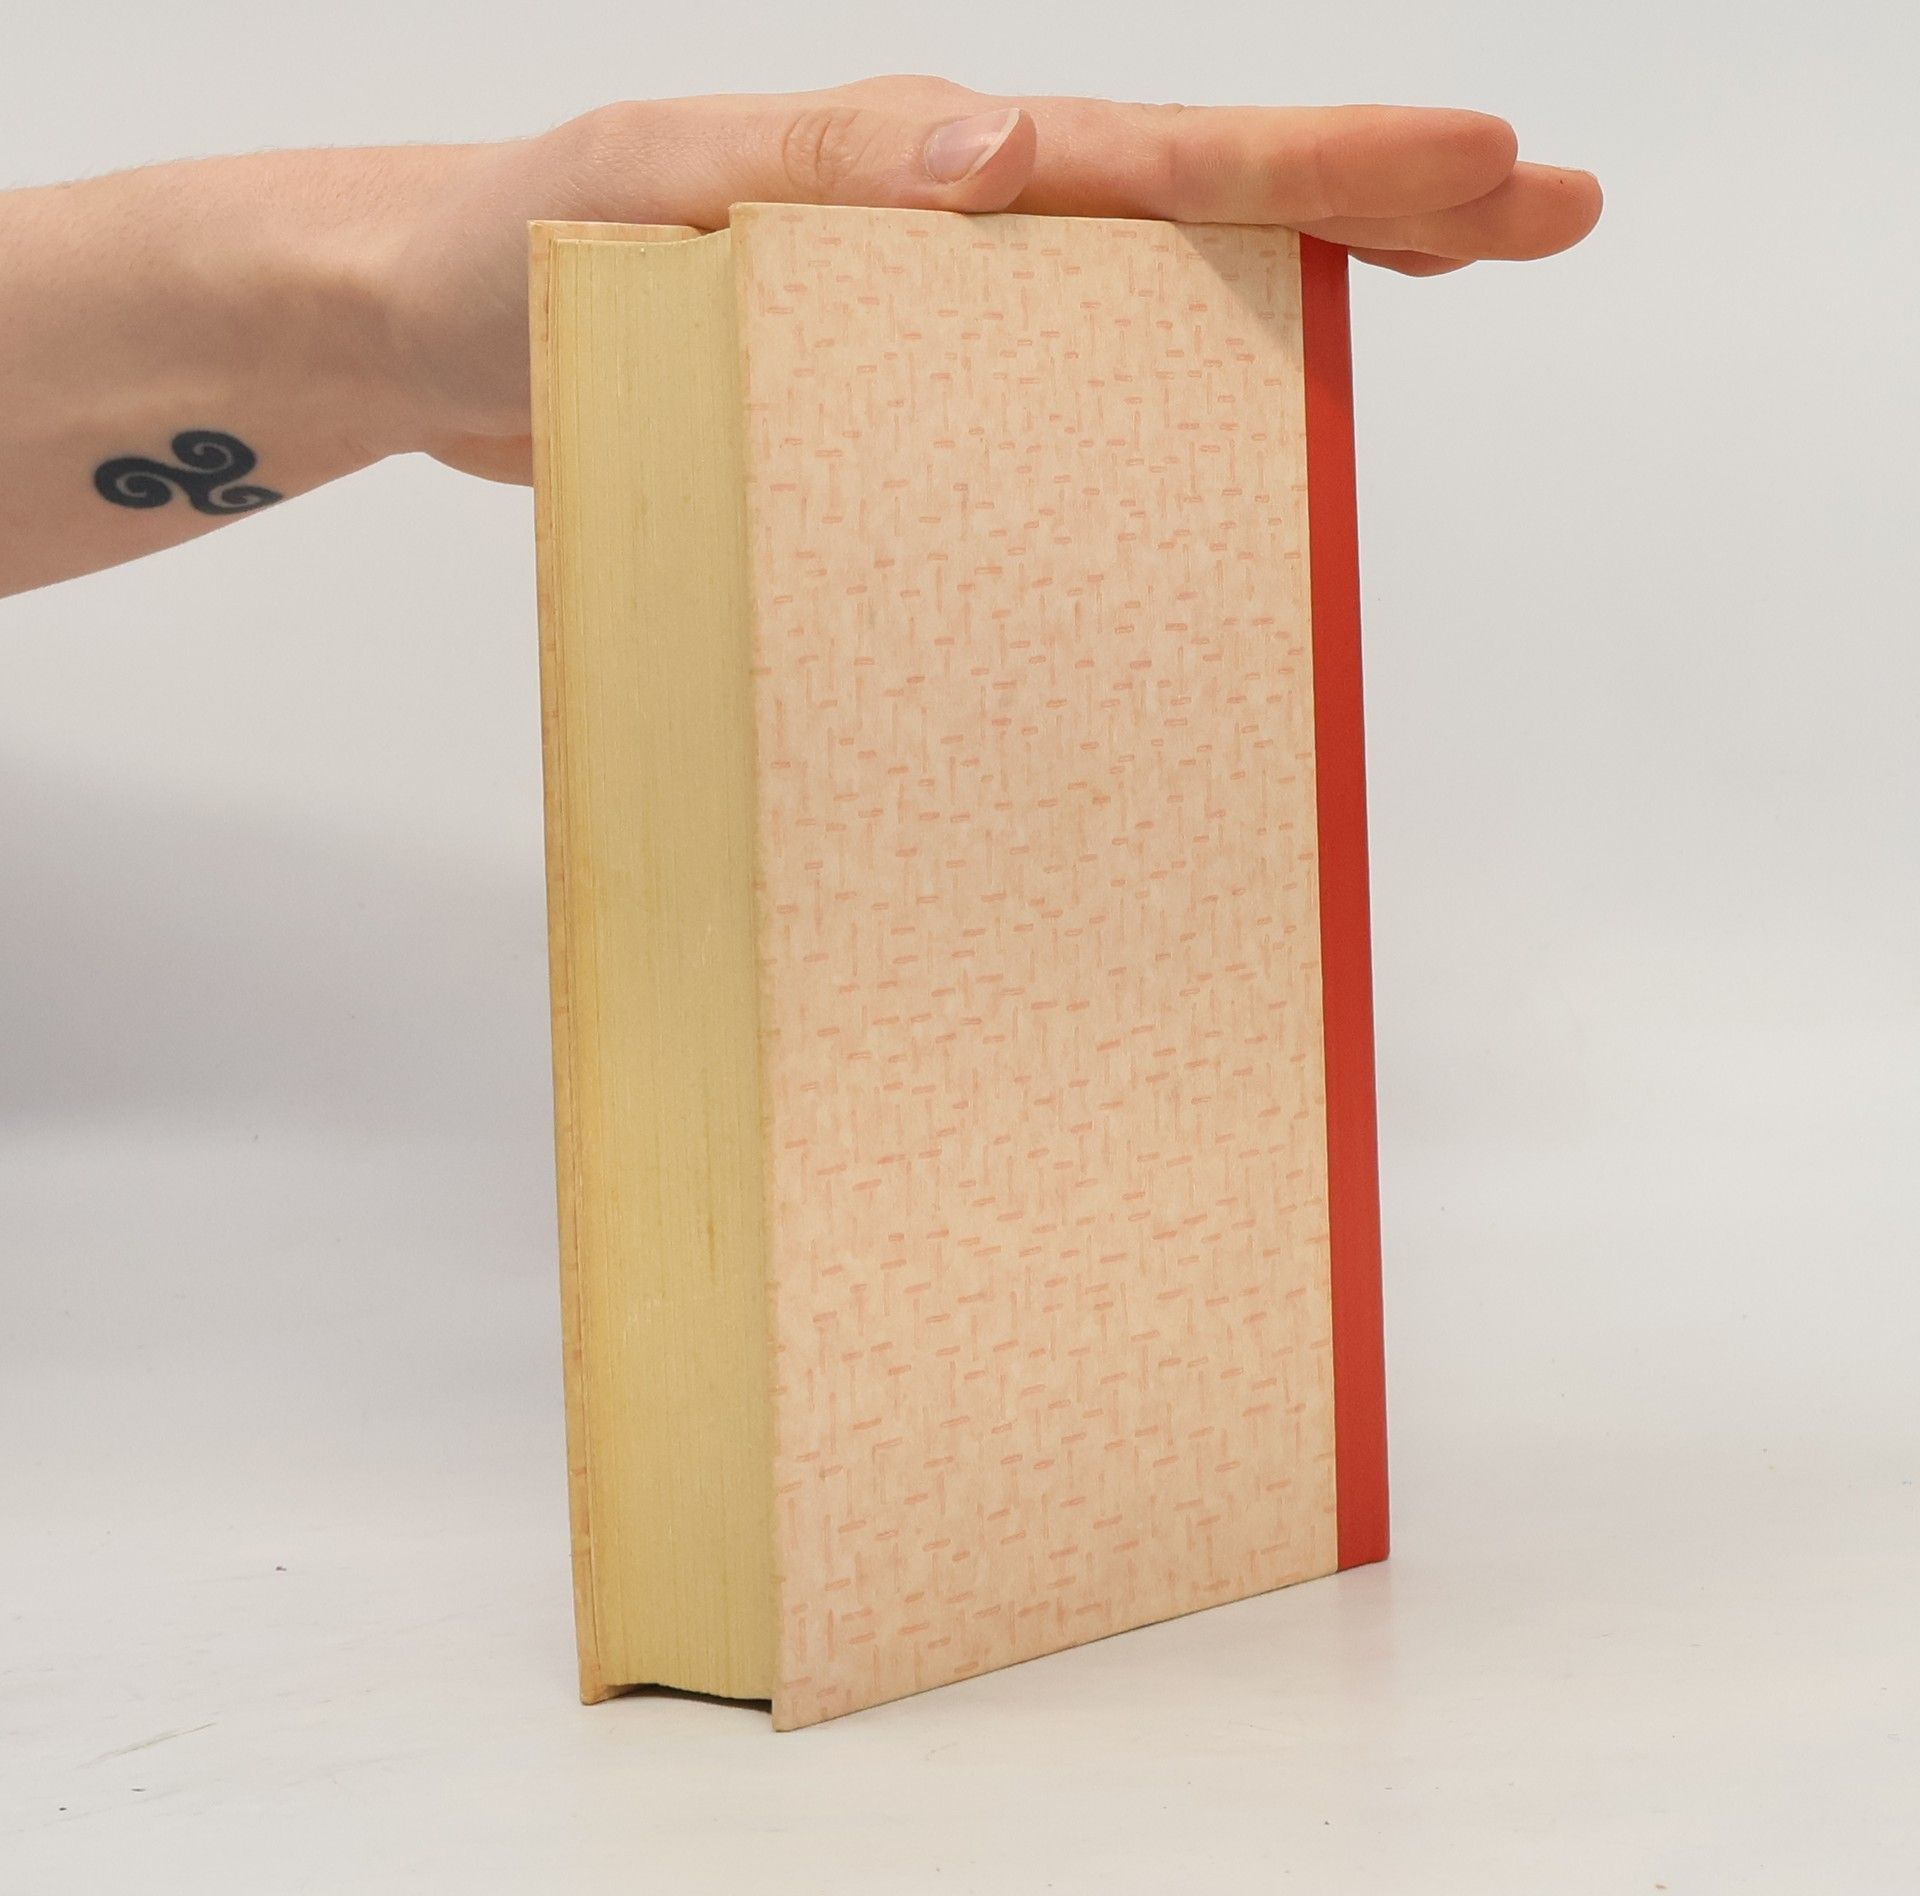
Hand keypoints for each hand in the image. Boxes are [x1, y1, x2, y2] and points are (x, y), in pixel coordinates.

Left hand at [379, 76, 1601, 483]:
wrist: (417, 342)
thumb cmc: (499, 254)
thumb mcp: (638, 186)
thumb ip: (808, 170)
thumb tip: (1001, 159)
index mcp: (918, 176)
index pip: (1155, 160)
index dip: (1322, 169)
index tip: (1480, 176)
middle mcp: (950, 247)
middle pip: (1200, 218)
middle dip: (1377, 205)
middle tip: (1542, 213)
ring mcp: (932, 339)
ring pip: (1148, 315)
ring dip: (1293, 303)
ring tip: (1434, 295)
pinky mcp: (891, 423)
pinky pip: (1050, 423)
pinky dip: (1152, 425)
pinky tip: (1215, 458)